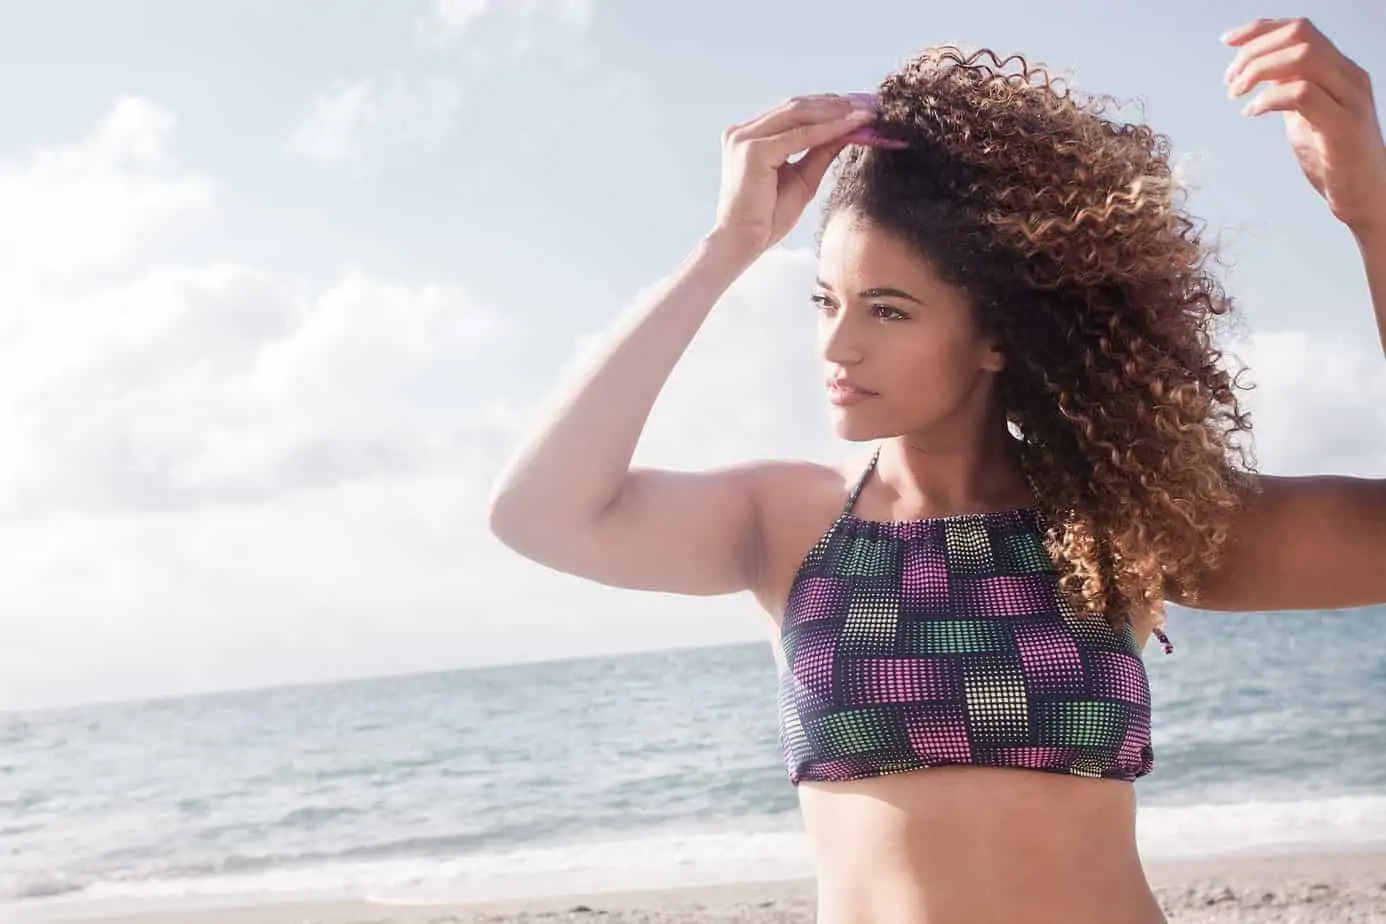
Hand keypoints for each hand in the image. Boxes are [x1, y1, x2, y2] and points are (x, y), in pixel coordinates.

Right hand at [712, 95, 876, 255]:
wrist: (743, 243)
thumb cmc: (767, 218)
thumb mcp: (803, 178)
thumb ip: (820, 151)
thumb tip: (849, 129)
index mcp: (749, 135)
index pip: (793, 111)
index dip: (829, 106)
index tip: (861, 105)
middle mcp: (743, 132)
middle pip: (796, 106)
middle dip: (836, 103)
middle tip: (870, 102)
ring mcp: (745, 138)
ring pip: (799, 114)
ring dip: (836, 112)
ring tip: (866, 112)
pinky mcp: (754, 150)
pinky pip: (801, 134)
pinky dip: (830, 129)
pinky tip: (853, 126)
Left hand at [1224, 17, 1385, 238]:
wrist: (1366, 197)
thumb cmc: (1334, 158)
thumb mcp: (1305, 116)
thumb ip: (1289, 89)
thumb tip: (1261, 71)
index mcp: (1340, 71)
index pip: (1302, 29)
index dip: (1261, 29)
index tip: (1228, 41)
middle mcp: (1349, 78)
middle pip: (1300, 36)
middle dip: (1254, 50)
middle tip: (1229, 79)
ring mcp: (1350, 100)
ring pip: (1303, 58)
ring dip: (1258, 71)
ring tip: (1236, 93)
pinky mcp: (1343, 127)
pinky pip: (1302, 95)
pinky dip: (1268, 99)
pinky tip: (1251, 113)